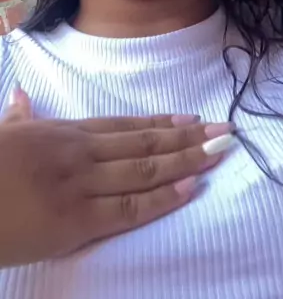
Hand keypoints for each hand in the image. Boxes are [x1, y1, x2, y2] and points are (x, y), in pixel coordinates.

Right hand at [0, 88, 233, 266]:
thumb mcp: (3, 135)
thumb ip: (20, 117)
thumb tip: (22, 95)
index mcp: (65, 133)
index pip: (125, 125)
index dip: (163, 123)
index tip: (194, 118)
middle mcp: (81, 153)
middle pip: (145, 142)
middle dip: (189, 137)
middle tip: (226, 131)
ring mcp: (82, 185)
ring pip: (145, 169)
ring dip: (187, 160)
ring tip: (220, 152)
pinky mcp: (76, 220)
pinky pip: (128, 207)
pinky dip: (162, 197)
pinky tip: (190, 187)